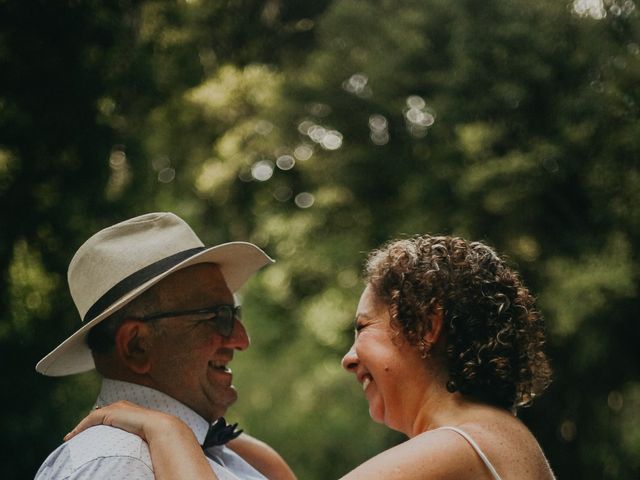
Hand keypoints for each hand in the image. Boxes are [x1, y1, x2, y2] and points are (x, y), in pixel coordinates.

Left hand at [64, 400, 182, 441]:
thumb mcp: (144, 436)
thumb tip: (138, 456)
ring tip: (71, 437)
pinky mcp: (109, 413)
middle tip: (77, 435)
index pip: (111, 415)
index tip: (91, 434)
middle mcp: (123, 407)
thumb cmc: (156, 437)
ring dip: (81, 427)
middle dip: (89, 424)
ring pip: (93, 417)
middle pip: (100, 414)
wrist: (159, 428)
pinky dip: (80, 428)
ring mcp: (116, 408)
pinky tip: (71, 437)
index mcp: (131, 411)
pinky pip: (90, 420)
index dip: (100, 423)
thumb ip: (138, 438)